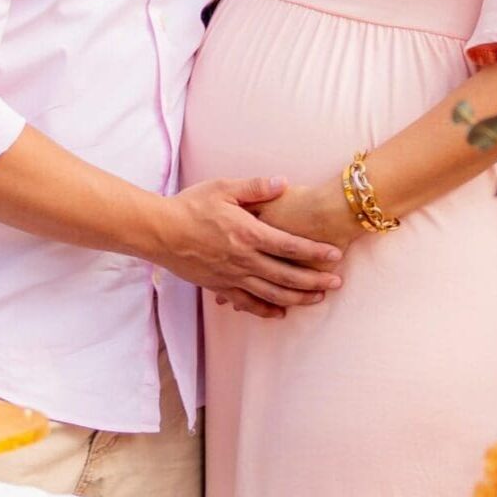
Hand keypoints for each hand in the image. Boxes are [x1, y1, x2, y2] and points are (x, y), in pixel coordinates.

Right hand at [152, 175, 342, 317]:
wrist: (159, 231)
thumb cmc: (190, 206)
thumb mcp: (223, 188)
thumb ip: (255, 187)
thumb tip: (283, 183)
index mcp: (247, 233)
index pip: (289, 246)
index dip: (315, 251)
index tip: (335, 255)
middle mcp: (243, 259)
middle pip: (287, 275)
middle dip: (315, 280)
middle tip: (337, 283)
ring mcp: (231, 276)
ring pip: (271, 293)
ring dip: (297, 297)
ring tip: (318, 298)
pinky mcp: (219, 286)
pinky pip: (247, 303)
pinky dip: (266, 310)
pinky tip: (280, 313)